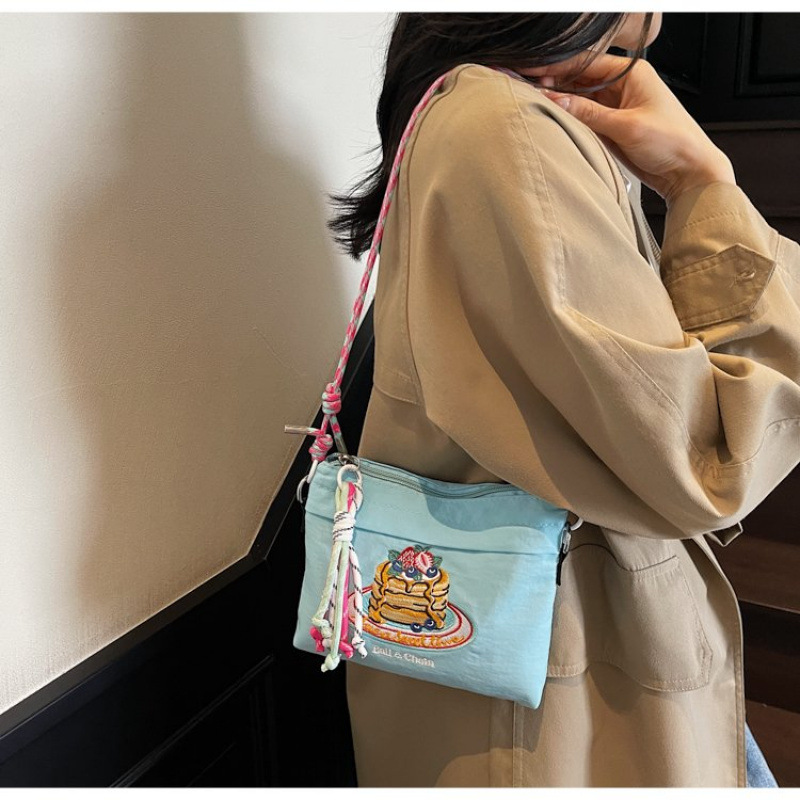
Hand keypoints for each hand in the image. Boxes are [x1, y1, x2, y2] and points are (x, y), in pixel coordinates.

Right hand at [516, 52, 736, 205]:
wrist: (689, 172)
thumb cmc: (672, 142)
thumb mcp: (627, 126)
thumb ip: (589, 113)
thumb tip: (556, 100)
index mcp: (631, 73)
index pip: (586, 62)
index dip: (557, 66)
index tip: (532, 71)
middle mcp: (622, 86)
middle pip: (579, 78)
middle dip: (553, 82)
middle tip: (525, 88)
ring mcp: (615, 107)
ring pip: (579, 98)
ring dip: (559, 101)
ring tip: (532, 103)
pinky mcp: (611, 127)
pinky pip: (584, 117)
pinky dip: (568, 118)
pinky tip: (550, 118)